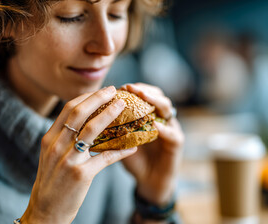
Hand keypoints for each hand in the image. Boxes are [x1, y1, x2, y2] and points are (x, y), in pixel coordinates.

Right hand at [21, 86, 136, 223]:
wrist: (46, 211)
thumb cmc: (52, 183)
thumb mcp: (51, 156)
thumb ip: (64, 139)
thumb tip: (86, 123)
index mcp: (49, 139)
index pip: (69, 109)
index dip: (88, 97)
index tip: (103, 91)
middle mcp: (56, 146)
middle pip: (79, 113)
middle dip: (98, 98)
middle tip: (114, 90)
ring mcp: (68, 160)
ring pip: (92, 130)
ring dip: (110, 115)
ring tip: (123, 106)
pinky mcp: (80, 175)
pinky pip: (105, 157)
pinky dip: (120, 150)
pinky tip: (133, 147)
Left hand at [120, 83, 183, 204]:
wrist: (148, 180)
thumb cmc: (134, 159)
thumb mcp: (121, 140)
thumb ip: (112, 127)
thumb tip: (91, 115)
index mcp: (148, 114)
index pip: (144, 93)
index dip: (133, 88)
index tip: (118, 87)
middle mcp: (161, 117)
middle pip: (157, 95)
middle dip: (143, 89)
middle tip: (130, 87)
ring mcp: (171, 128)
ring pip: (167, 108)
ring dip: (155, 101)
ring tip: (142, 97)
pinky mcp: (177, 144)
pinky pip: (173, 134)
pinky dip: (164, 129)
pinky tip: (155, 126)